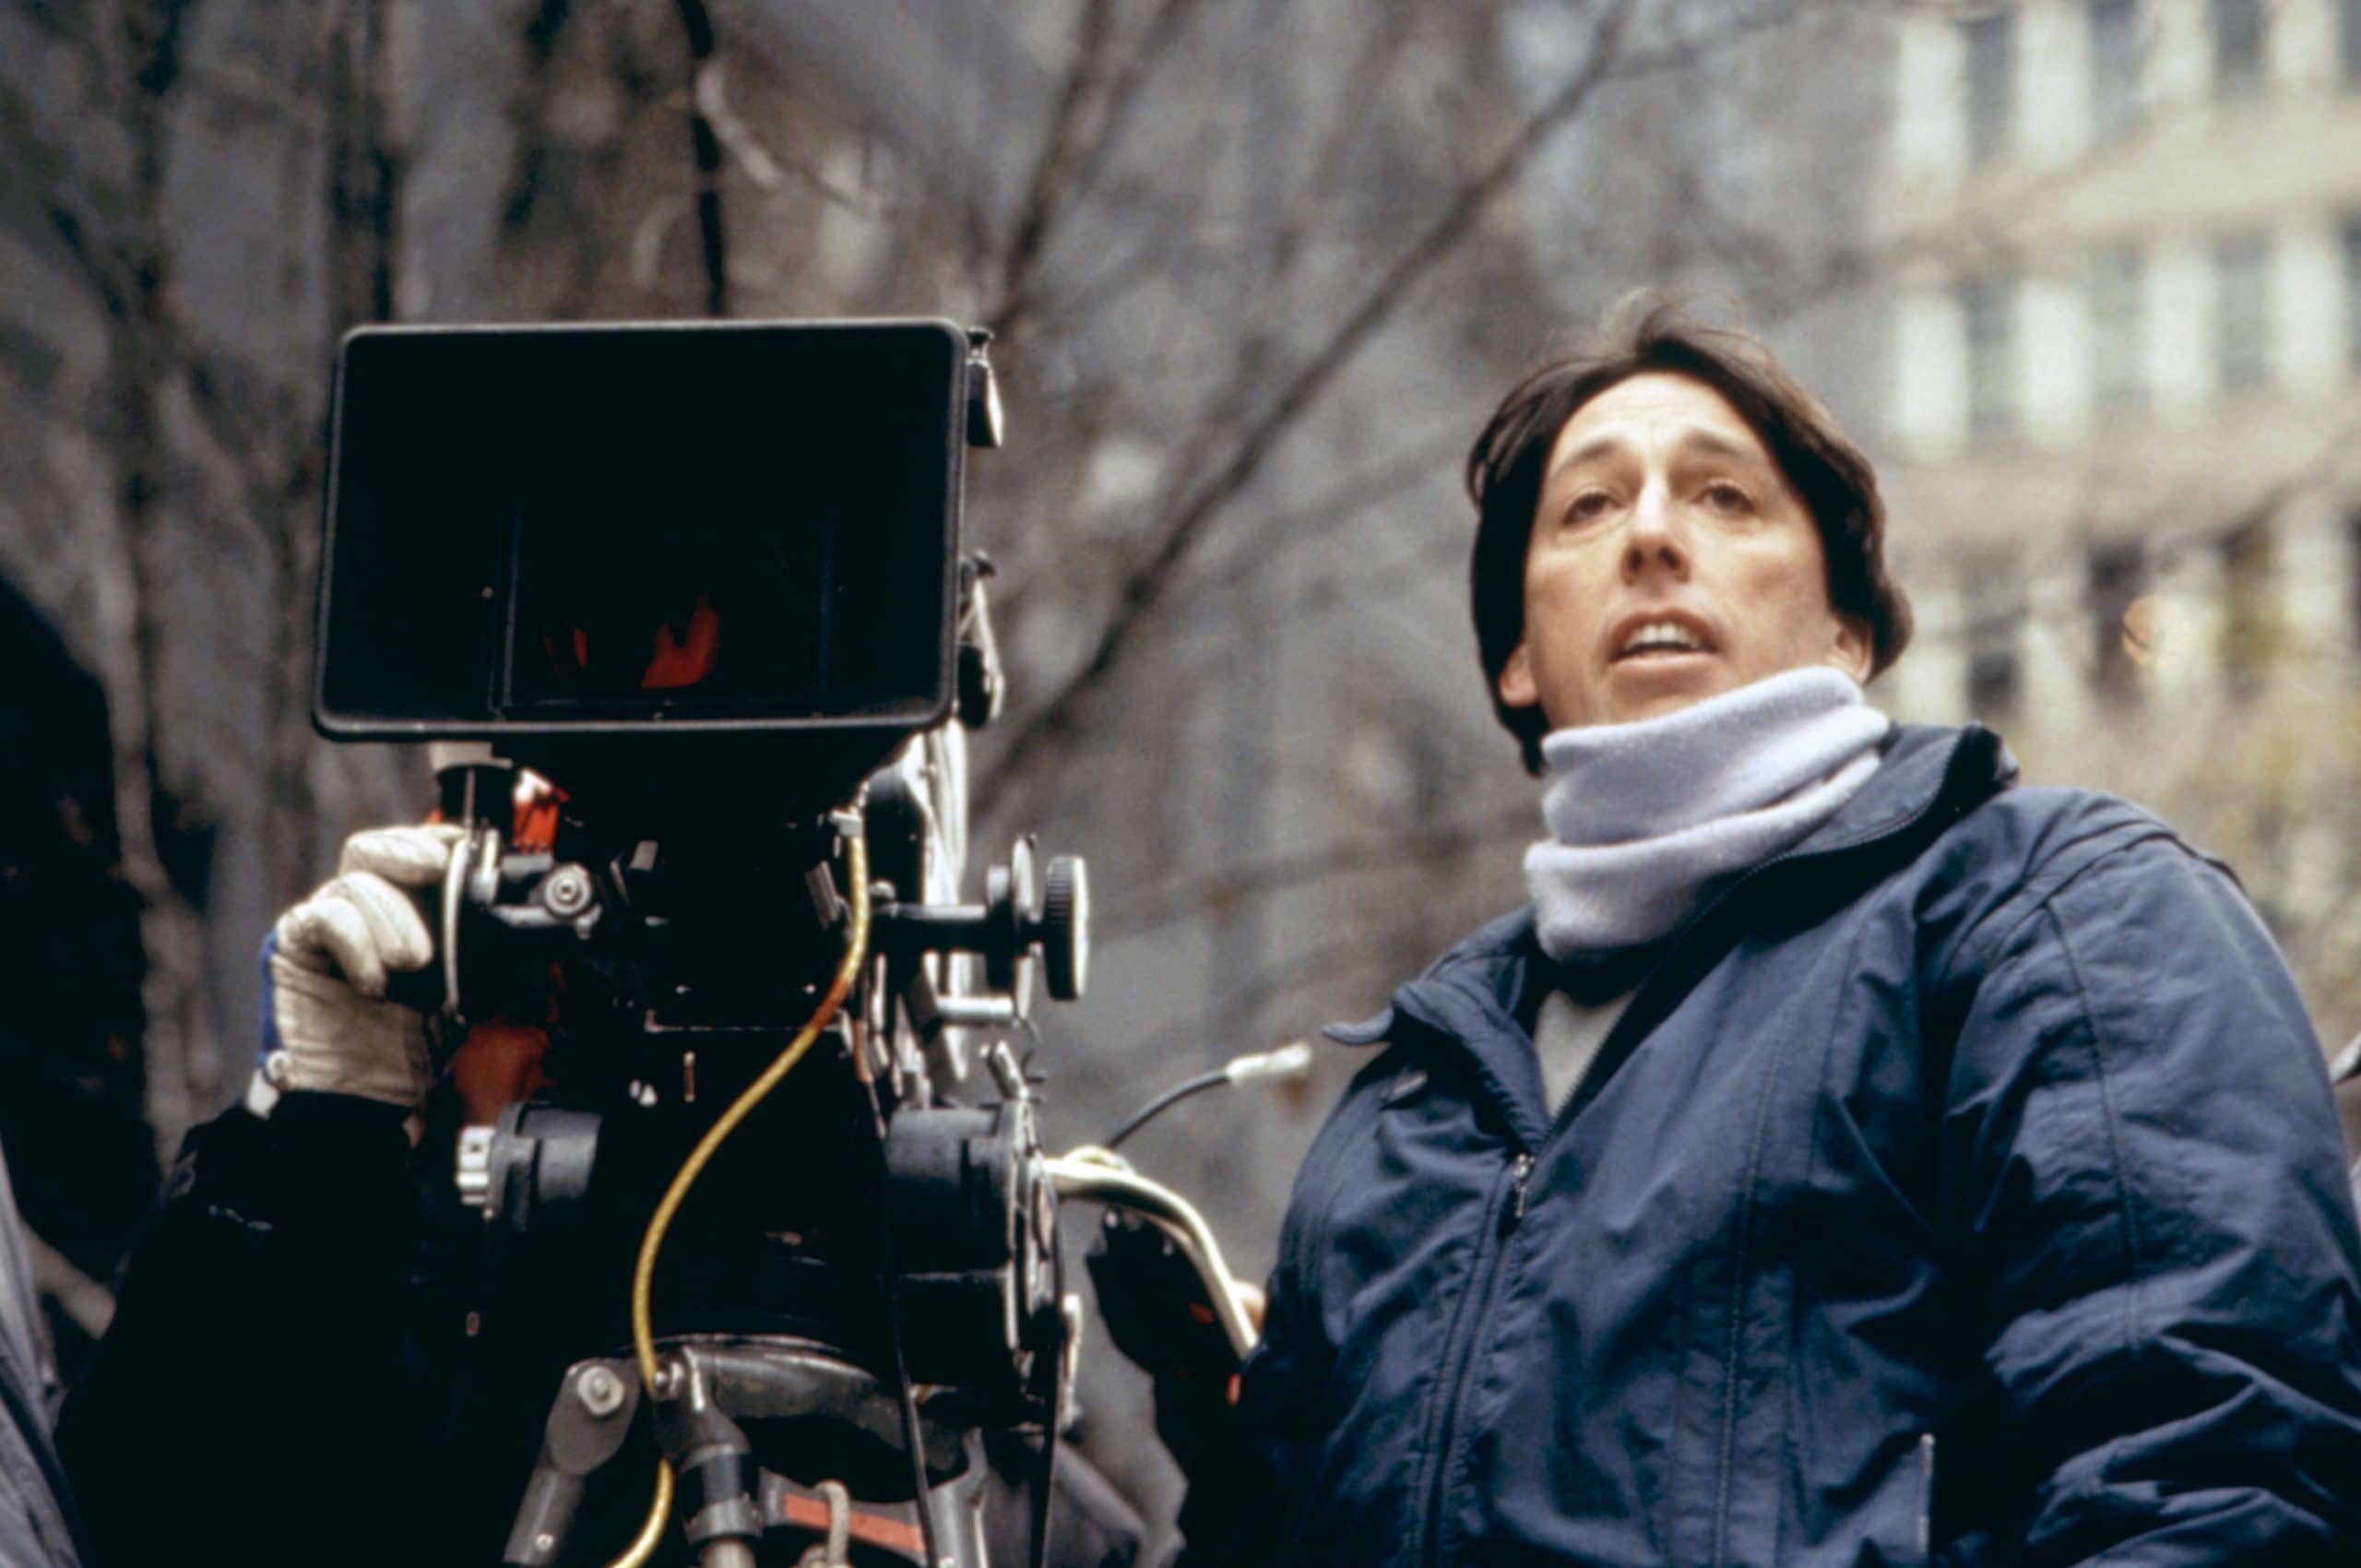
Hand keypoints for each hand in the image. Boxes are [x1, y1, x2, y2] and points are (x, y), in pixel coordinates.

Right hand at [253, 824, 463, 1114]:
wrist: (361, 1096)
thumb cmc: (406, 1048)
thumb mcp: (463, 992)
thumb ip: (480, 953)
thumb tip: (517, 926)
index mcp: (397, 912)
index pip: (406, 852)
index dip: (429, 840)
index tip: (459, 846)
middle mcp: (356, 911)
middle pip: (370, 850)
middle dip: (407, 854)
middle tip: (436, 873)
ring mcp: (321, 926)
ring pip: (353, 882)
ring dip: (392, 916)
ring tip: (413, 963)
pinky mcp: (291, 946)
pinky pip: (323, 917)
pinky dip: (357, 943)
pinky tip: (374, 983)